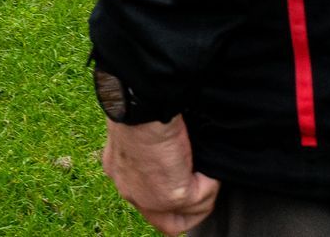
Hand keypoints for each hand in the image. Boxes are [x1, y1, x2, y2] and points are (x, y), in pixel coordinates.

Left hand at [102, 116, 219, 233]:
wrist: (142, 107)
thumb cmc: (141, 109)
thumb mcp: (140, 134)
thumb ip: (151, 155)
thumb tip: (175, 162)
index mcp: (120, 173)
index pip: (146, 203)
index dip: (171, 204)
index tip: (188, 187)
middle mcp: (130, 191)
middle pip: (165, 222)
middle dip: (191, 208)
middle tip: (204, 186)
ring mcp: (150, 199)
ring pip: (188, 214)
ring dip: (204, 194)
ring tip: (206, 171)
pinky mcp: (171, 197)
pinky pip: (201, 200)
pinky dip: (210, 184)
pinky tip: (206, 167)